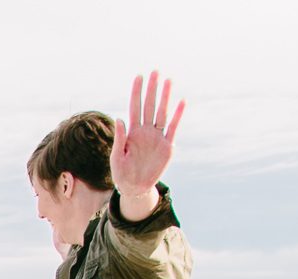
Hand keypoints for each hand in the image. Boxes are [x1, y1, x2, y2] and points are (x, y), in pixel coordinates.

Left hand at [111, 72, 183, 212]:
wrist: (134, 187)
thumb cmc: (121, 173)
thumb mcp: (116, 157)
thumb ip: (119, 138)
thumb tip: (120, 118)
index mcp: (132, 132)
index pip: (135, 107)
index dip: (136, 92)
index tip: (138, 77)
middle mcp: (145, 131)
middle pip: (149, 105)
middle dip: (152, 89)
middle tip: (155, 72)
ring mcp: (157, 137)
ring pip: (162, 113)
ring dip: (165, 97)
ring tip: (168, 81)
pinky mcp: (167, 146)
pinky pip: (173, 128)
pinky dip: (177, 115)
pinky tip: (181, 102)